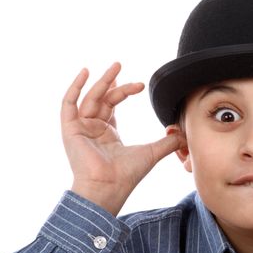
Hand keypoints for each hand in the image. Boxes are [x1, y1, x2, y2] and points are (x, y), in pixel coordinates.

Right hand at [61, 63, 185, 214]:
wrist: (109, 188)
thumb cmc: (127, 175)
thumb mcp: (152, 153)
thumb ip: (168, 142)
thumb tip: (183, 132)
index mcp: (108, 134)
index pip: (113, 105)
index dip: (124, 92)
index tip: (139, 85)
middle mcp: (92, 129)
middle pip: (101, 98)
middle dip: (111, 81)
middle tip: (120, 65)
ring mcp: (80, 129)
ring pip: (89, 98)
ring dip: (101, 81)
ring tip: (115, 66)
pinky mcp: (70, 130)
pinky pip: (68, 104)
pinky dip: (75, 88)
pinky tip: (85, 72)